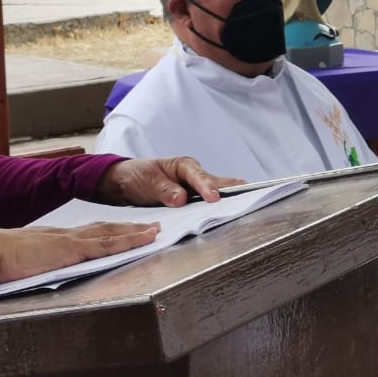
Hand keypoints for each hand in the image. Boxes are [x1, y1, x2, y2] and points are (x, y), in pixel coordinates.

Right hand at [0, 221, 159, 283]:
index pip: (87, 233)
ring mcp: (70, 241)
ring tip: (156, 231)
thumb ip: (29, 265)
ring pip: (112, 233)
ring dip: (136, 232)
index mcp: (51, 239)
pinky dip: (129, 240)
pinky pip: (108, 244)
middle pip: (105, 229)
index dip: (108, 231)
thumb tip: (31, 274)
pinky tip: (144, 240)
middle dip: (130, 228)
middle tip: (152, 226)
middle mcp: (64, 235)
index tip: (124, 230)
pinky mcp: (72, 249)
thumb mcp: (15, 262)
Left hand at [97, 156, 242, 206]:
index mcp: (184, 165)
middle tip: (252, 194)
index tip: (214, 198)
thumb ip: (164, 190)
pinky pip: (210, 200)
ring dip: (231, 197)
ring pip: (218, 190)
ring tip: (251, 203)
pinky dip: (222, 205)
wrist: (125, 181)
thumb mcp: (147, 181)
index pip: (199, 176)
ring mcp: (197, 186)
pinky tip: (234, 211)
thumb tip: (181, 199)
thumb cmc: (137, 176)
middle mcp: (195, 174)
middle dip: (232, 188)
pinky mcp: (195, 198)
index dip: (207, 187)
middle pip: (218, 181)